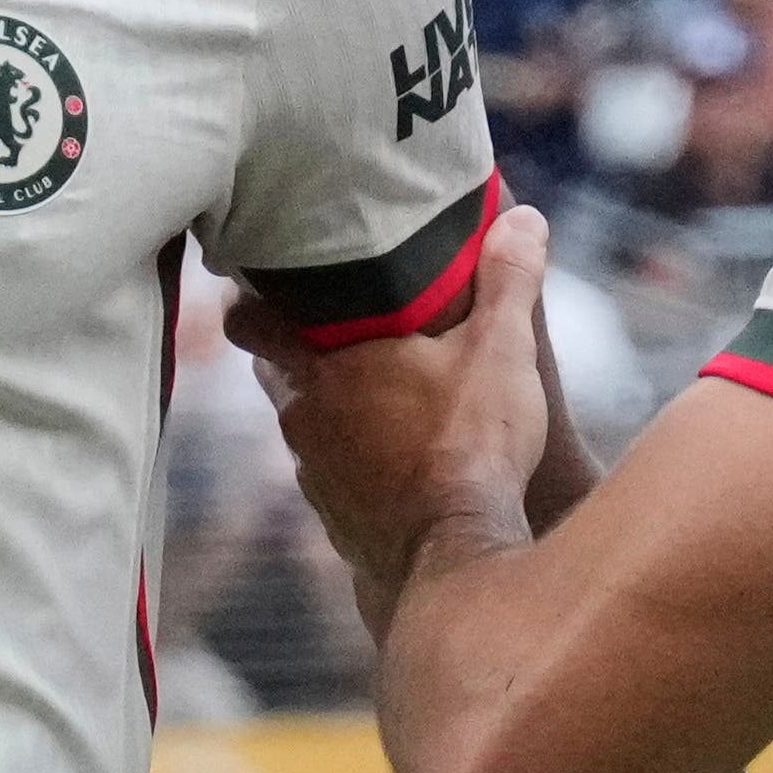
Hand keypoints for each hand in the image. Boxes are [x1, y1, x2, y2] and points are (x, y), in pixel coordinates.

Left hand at [229, 204, 556, 631]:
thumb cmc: (470, 444)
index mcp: (322, 366)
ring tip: (377, 396)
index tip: (269, 283)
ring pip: (303, 426)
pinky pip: (330, 477)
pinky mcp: (336, 518)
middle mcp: (302, 418)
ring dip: (329, 411)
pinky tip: (394, 459)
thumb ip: (508, 281)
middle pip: (273, 372)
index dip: (251, 300)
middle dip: (296, 352)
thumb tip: (523, 218)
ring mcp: (313, 474)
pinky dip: (351, 463)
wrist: (456, 555)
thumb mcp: (501, 351)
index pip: (249, 321)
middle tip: (338, 330)